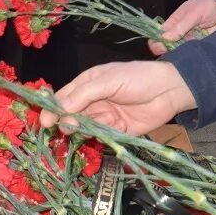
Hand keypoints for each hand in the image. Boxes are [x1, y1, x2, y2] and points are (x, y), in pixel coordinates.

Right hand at [39, 61, 195, 134]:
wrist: (170, 90)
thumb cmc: (139, 78)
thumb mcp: (109, 80)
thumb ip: (84, 94)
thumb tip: (59, 109)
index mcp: (89, 84)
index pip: (63, 97)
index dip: (52, 109)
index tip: (44, 122)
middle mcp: (94, 101)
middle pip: (71, 116)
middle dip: (68, 122)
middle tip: (71, 126)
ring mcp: (105, 116)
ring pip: (86, 128)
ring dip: (87, 129)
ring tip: (98, 123)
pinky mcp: (118, 131)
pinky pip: (103, 136)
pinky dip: (106, 133)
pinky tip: (117, 124)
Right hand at [151, 0, 215, 55]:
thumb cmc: (207, 4)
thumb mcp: (193, 13)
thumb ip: (180, 26)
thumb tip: (164, 38)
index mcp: (173, 25)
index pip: (159, 37)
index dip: (156, 44)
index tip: (160, 49)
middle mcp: (180, 35)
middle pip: (169, 49)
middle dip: (169, 54)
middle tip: (174, 56)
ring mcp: (191, 42)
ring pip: (181, 54)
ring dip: (182, 57)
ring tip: (187, 58)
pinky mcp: (202, 46)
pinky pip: (195, 55)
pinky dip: (194, 58)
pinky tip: (196, 59)